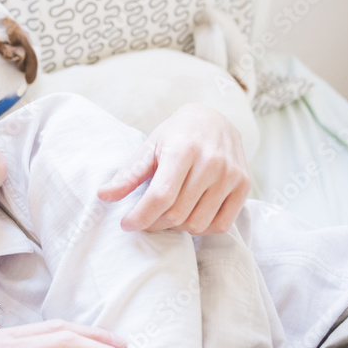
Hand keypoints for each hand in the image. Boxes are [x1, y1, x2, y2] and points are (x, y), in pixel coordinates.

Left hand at [97, 103, 250, 233]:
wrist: (215, 119)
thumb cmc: (176, 134)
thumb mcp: (149, 147)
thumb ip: (128, 174)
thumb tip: (102, 196)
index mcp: (183, 150)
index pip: (160, 196)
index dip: (140, 216)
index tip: (126, 224)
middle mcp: (212, 162)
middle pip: (177, 213)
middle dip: (154, 223)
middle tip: (144, 220)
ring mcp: (231, 175)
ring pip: (197, 223)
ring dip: (176, 228)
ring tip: (165, 215)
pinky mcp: (244, 186)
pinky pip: (220, 225)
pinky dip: (200, 229)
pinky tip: (188, 217)